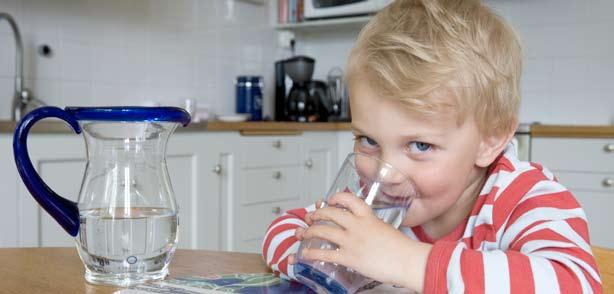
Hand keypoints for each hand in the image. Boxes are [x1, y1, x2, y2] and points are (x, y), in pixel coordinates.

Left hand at [293, 192, 431, 291]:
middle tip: (310, 217)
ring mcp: (352, 240)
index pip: (349, 199)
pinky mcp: (349, 257)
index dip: (336, 197)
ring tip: (302, 233)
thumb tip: (367, 231)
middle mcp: (357, 225)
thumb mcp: (385, 229)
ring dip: (308, 231)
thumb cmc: (402, 249)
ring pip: (323, 231)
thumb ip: (373, 227)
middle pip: (330, 213)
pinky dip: (311, 253)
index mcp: (368, 217)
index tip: (330, 199)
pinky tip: (304, 254)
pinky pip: (324, 253)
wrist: (408, 261)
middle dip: (317, 214)